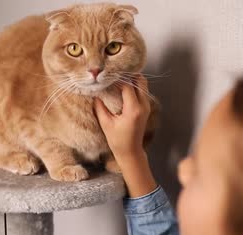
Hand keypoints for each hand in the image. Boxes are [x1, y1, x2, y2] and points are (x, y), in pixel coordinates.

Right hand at [94, 75, 156, 196]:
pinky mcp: (146, 108)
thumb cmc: (117, 140)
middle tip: (114, 75)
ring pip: (142, 84)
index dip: (117, 79)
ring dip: (131, 80)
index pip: (127, 85)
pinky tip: (122, 88)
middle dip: (127, 75)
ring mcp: (146, 106)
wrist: (131, 151)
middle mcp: (143, 105)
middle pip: (140, 80)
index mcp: (133, 109)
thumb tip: (95, 92)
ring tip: (118, 80)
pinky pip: (142, 91)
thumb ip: (100, 106)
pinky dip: (134, 86)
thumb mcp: (106, 123)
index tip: (107, 77)